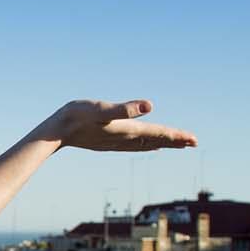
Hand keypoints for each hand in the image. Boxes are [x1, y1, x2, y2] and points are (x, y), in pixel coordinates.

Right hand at [35, 99, 196, 151]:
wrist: (55, 131)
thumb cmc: (76, 116)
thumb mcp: (101, 109)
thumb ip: (125, 109)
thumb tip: (149, 106)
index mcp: (127, 130)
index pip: (158, 134)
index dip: (177, 136)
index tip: (194, 140)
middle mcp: (125, 138)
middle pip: (156, 141)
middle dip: (175, 141)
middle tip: (193, 143)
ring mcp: (116, 141)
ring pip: (146, 144)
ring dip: (162, 143)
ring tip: (176, 144)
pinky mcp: (108, 141)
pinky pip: (135, 145)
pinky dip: (147, 144)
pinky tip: (147, 144)